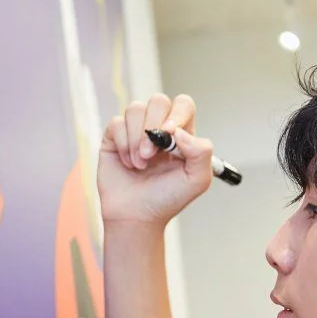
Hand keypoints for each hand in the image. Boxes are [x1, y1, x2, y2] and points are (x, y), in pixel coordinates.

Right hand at [98, 94, 212, 227]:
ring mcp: (135, 131)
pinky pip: (116, 123)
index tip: (170, 134)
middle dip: (153, 127)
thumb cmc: (167, 199)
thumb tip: (180, 131)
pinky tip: (128, 163)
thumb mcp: (197, 180)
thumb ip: (202, 152)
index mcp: (181, 135)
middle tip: (151, 155)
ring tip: (140, 164)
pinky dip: (123, 144)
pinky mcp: (115, 136)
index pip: (183, 105)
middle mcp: (158, 128)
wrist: (137, 216)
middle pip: (158, 101)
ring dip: (136, 139)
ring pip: (135, 109)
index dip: (177, 114)